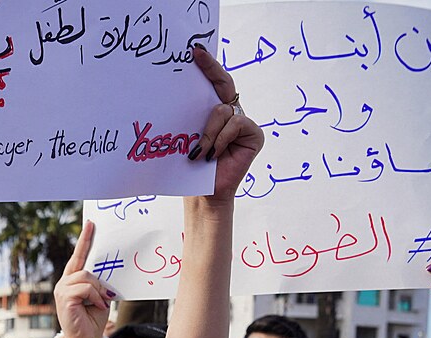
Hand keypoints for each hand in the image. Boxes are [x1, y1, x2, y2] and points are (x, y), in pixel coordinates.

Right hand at [54, 221, 113, 337]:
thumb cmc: (93, 321)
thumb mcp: (101, 296)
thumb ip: (100, 283)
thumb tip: (106, 272)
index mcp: (72, 280)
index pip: (78, 256)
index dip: (85, 240)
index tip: (90, 224)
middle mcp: (64, 283)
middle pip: (85, 267)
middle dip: (99, 282)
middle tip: (105, 296)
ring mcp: (61, 290)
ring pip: (87, 277)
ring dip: (98, 291)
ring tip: (99, 303)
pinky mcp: (64, 298)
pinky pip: (85, 287)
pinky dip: (95, 297)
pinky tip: (96, 307)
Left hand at [190, 45, 264, 201]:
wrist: (204, 193)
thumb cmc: (193, 168)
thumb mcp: (188, 137)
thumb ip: (191, 116)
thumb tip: (176, 91)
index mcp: (214, 112)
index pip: (214, 84)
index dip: (207, 66)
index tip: (194, 51)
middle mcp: (231, 113)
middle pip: (225, 84)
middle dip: (210, 68)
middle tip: (196, 55)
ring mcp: (244, 123)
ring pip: (223, 110)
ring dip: (208, 131)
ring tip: (200, 151)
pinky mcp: (254, 134)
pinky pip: (235, 124)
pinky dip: (221, 138)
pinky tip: (214, 154)